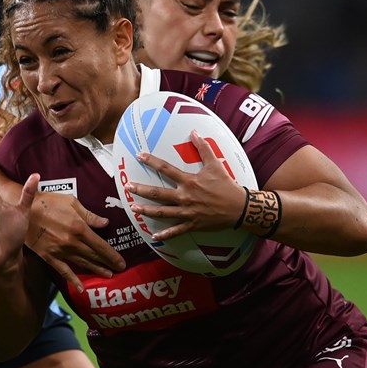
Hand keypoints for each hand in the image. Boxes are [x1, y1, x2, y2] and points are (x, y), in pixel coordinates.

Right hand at [27, 192, 124, 292]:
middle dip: (108, 263)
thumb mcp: (72, 202)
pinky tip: (81, 288)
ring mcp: (60, 251)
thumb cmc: (49, 202)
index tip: (121, 262)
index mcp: (80, 228)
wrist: (25, 210)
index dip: (112, 255)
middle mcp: (72, 242)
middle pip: (94, 256)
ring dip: (96, 270)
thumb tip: (105, 223)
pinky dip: (73, 280)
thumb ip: (89, 215)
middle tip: (119, 270)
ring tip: (107, 275)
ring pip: (82, 264)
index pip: (101, 246)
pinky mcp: (49, 257)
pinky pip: (63, 271)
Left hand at [125, 131, 244, 240]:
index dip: (152, 161)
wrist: (239, 207)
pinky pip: (176, 230)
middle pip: (159, 193)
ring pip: (163, 212)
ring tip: (133, 208)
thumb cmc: (226, 185)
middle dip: (141, 190)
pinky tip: (154, 236)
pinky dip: (165, 234)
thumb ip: (203, 148)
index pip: (166, 169)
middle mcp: (185, 196)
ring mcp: (188, 212)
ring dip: (147, 211)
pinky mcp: (192, 224)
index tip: (139, 156)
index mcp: (189, 181)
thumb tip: (195, 132)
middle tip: (128, 187)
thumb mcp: (215, 164)